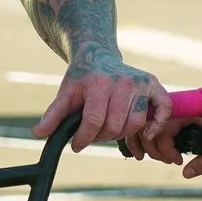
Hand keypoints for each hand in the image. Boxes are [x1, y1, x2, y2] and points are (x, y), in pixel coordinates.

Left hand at [33, 61, 169, 151]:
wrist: (97, 55)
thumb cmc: (81, 78)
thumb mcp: (65, 94)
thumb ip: (53, 115)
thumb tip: (38, 134)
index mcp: (98, 84)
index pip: (95, 121)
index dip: (85, 138)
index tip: (77, 145)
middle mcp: (122, 82)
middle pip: (116, 125)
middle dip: (102, 137)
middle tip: (93, 136)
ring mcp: (140, 83)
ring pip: (136, 122)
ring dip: (122, 133)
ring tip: (109, 131)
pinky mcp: (153, 84)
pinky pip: (163, 108)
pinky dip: (158, 123)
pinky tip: (148, 133)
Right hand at [131, 104, 201, 178]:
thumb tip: (186, 173)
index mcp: (187, 113)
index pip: (164, 130)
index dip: (167, 149)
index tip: (178, 161)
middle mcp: (175, 111)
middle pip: (149, 128)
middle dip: (154, 149)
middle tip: (169, 162)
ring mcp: (171, 114)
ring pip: (146, 127)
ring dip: (147, 145)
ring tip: (163, 159)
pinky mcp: (170, 120)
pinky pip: (152, 128)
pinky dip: (147, 140)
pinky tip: (148, 153)